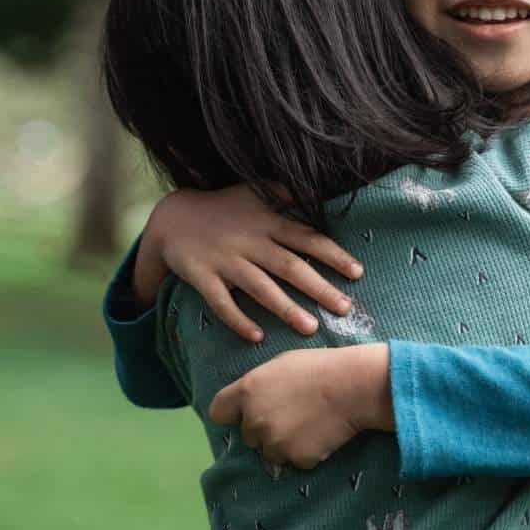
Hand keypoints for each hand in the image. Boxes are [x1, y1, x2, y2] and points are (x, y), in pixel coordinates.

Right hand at [134, 185, 363, 341]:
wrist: (172, 217)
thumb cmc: (224, 208)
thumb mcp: (255, 192)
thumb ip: (286, 194)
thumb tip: (323, 193)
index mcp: (267, 222)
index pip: (307, 239)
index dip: (333, 255)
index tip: (357, 272)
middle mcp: (250, 242)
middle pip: (290, 267)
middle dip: (319, 288)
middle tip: (344, 309)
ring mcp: (225, 260)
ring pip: (260, 288)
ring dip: (286, 309)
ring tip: (311, 328)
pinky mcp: (202, 276)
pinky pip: (221, 302)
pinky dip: (238, 320)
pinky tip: (256, 337)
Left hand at [206, 345, 394, 469]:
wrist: (354, 385)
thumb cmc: (322, 366)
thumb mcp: (282, 363)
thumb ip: (259, 385)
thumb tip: (252, 401)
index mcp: (247, 392)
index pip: (218, 411)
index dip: (233, 413)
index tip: (247, 412)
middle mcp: (254, 420)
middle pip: (248, 436)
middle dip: (265, 430)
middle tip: (293, 416)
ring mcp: (274, 442)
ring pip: (271, 452)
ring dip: (285, 445)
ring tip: (310, 426)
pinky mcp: (296, 458)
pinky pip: (297, 461)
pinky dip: (308, 453)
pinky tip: (323, 434)